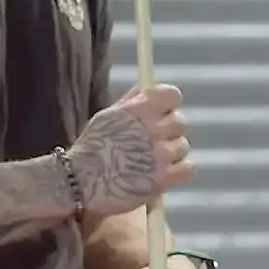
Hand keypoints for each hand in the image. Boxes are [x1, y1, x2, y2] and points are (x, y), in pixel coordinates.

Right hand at [69, 85, 194, 217]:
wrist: (80, 182)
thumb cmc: (92, 148)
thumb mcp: (108, 116)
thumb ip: (131, 101)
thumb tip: (147, 86)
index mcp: (139, 109)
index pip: (172, 95)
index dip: (168, 103)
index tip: (162, 111)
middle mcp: (153, 129)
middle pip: (180, 122)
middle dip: (168, 130)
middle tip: (153, 141)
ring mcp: (161, 154)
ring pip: (183, 146)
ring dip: (171, 152)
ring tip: (152, 161)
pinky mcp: (165, 178)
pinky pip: (187, 168)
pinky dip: (178, 170)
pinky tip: (163, 172)